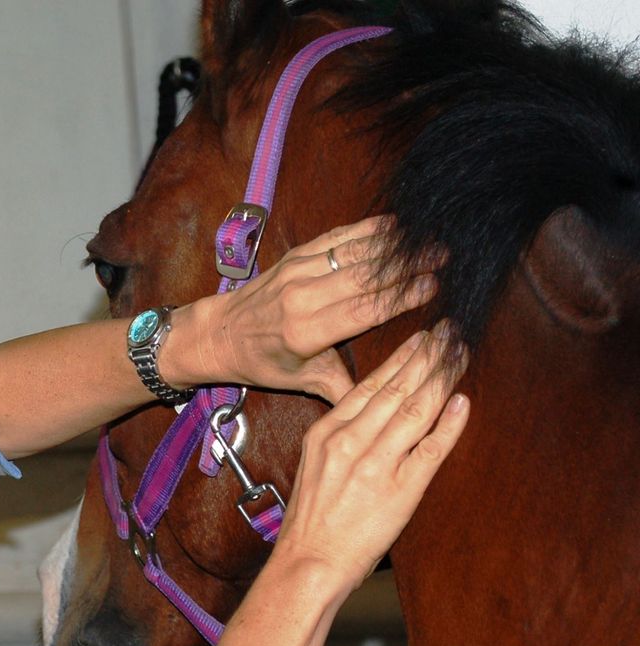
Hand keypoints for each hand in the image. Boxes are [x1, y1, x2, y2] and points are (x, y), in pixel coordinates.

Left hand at [180, 216, 439, 403]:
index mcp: (306, 331)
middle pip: (365, 276)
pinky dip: (366, 229)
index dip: (401, 295)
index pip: (364, 309)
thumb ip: (342, 389)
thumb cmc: (262, 360)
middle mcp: (302, 297)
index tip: (434, 285)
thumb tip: (383, 405)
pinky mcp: (295, 256)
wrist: (219, 333)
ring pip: (354, 253)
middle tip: (444, 256)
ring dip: (393, 244)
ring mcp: (297, 272)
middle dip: (407, 265)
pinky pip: (336, 238)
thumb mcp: (302, 381)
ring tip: (429, 239)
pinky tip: (395, 224)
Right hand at [272, 325, 469, 591]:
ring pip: (416, 410)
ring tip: (460, 354)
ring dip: (442, 378)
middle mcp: (350, 442)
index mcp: (327, 432)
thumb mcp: (316, 462)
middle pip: (397, 389)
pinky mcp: (399, 491)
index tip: (421, 337)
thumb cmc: (312, 518)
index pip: (370, 384)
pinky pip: (431, 450)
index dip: (401, 357)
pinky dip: (449, 424)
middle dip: (427, 356)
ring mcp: (376, 465)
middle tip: (449, 331)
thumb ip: (343, 432)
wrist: (308, 562)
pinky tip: (462, 402)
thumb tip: (374, 406)